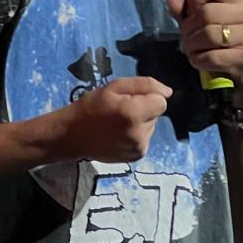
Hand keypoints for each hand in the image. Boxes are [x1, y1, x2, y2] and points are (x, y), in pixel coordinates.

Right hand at [57, 76, 172, 162]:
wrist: (73, 136)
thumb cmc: (92, 107)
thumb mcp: (114, 87)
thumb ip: (145, 85)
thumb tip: (168, 92)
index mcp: (133, 113)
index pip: (161, 102)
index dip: (147, 97)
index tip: (129, 100)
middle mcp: (139, 133)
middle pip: (156, 114)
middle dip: (143, 110)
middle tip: (120, 111)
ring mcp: (139, 147)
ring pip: (152, 126)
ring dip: (140, 122)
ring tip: (118, 123)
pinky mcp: (137, 156)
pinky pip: (146, 138)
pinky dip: (137, 134)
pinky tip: (120, 134)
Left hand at [166, 0, 242, 105]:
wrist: (240, 75)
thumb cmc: (220, 45)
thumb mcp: (200, 25)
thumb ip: (186, 11)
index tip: (192, 13)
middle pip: (206, 13)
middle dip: (188, 29)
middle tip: (187, 39)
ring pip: (209, 35)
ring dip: (192, 46)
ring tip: (192, 51)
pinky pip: (212, 57)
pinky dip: (199, 60)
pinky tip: (200, 61)